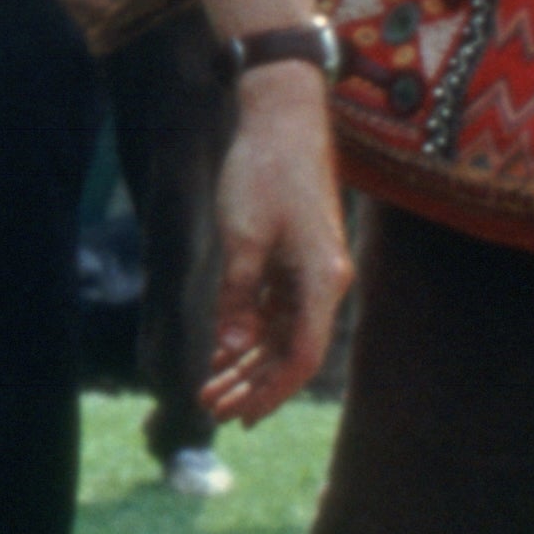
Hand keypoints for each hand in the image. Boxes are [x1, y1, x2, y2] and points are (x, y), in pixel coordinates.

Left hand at [200, 65, 348, 424]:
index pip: (302, 356)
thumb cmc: (263, 171)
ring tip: (210, 388)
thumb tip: (230, 350)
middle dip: (252, 384)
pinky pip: (275, 310)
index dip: (271, 391)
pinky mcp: (294, 260)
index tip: (239, 415)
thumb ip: (238, 295)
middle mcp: (323, 282)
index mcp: (322, 280)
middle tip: (212, 409)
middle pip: (292, 351)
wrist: (281, 118)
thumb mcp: (242, 236)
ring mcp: (309, 272)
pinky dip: (249, 332)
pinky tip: (223, 352)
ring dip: (248, 363)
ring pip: (282, 334)